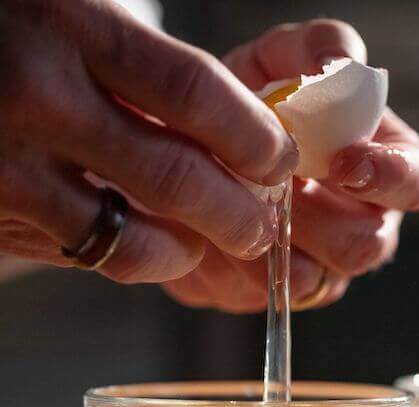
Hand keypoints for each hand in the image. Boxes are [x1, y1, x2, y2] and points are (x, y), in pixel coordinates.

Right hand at [0, 0, 297, 281]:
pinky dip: (135, 260)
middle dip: (240, 214)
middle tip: (265, 227)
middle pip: (176, 177)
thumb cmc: (13, 29)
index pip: (194, 93)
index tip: (281, 160)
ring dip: (190, 251)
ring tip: (212, 244)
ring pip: (131, 239)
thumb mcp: (75, 13)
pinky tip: (155, 246)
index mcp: (71, 24)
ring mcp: (5, 164)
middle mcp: (37, 95)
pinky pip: (84, 255)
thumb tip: (248, 135)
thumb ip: (146, 66)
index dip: (254, 138)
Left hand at [161, 20, 418, 312]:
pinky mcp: (279, 291)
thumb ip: (320, 48)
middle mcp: (365, 223)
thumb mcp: (282, 56)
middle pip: (366, 245)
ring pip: (315, 277)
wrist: (191, 142)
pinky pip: (266, 294)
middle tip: (269, 183)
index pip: (417, 180)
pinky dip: (233, 260)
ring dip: (271, 238)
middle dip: (314, 217)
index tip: (342, 162)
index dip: (388, 177)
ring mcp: (325, 265)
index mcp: (386, 166)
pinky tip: (211, 226)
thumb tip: (343, 63)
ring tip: (235, 198)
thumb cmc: (254, 96)